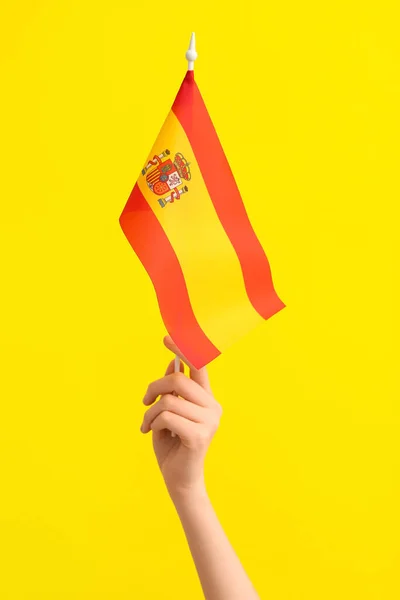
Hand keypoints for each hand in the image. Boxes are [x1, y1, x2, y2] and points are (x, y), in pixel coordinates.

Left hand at [140, 336, 222, 499]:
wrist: (179, 480)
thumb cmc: (172, 445)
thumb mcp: (169, 412)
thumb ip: (173, 390)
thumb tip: (173, 362)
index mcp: (207, 398)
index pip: (199, 365)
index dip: (183, 349)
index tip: (166, 338)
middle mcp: (212, 407)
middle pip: (177, 380)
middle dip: (153, 389)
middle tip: (145, 403)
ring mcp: (209, 421)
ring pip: (168, 400)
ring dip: (150, 413)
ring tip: (148, 425)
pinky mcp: (200, 435)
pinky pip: (167, 417)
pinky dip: (153, 424)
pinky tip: (153, 433)